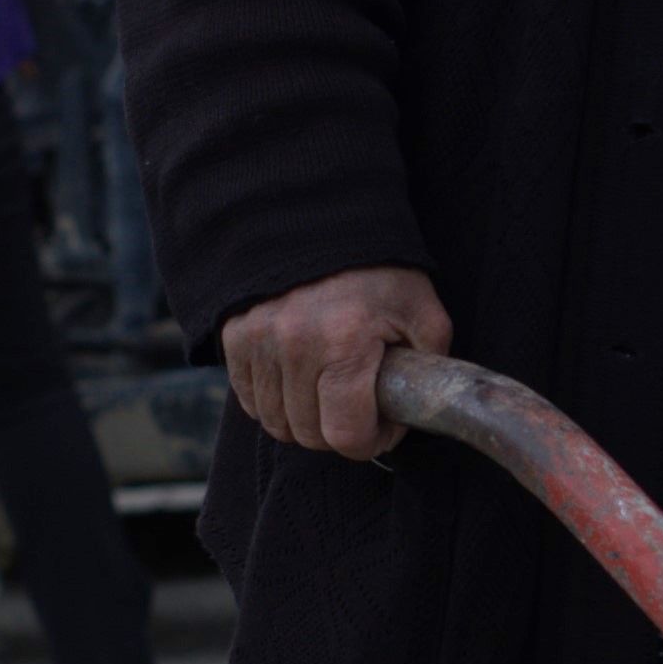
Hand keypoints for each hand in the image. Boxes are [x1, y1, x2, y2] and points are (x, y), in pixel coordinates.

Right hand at [227, 264, 451, 462]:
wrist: (324, 222)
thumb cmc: (379, 270)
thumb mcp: (423, 313)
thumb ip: (429, 368)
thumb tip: (417, 412)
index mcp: (344, 342)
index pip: (345, 435)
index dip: (372, 441)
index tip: (385, 425)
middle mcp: (293, 345)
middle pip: (309, 435)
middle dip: (341, 432)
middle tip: (361, 408)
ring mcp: (257, 341)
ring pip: (277, 423)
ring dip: (306, 421)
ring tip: (331, 394)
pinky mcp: (234, 337)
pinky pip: (250, 401)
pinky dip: (275, 403)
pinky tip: (301, 383)